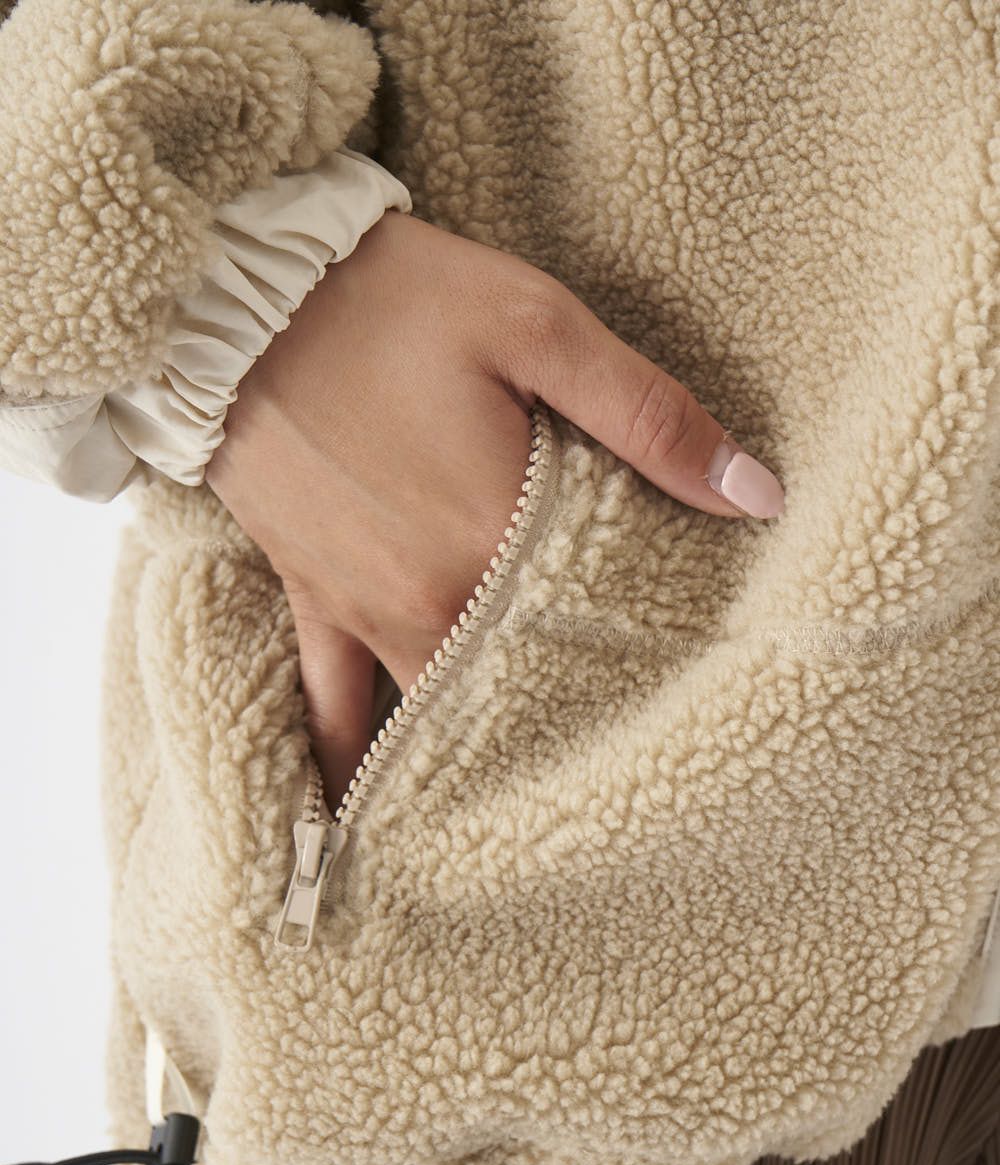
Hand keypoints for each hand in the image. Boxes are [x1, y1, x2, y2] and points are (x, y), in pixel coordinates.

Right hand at [205, 209, 783, 803]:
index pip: (597, 634)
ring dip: (480, 748)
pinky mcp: (312, 598)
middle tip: (626, 751)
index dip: (649, 658)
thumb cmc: (396, 302)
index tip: (691, 684)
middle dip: (572, 719)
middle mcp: (428, 604)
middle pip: (519, 692)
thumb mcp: (539, 330)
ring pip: (433, 716)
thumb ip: (650, 419)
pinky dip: (344, 758)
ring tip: (527, 798)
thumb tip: (757, 495)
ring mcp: (362, 612)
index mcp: (494, 544)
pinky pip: (324, 705)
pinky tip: (356, 817)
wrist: (245, 297)